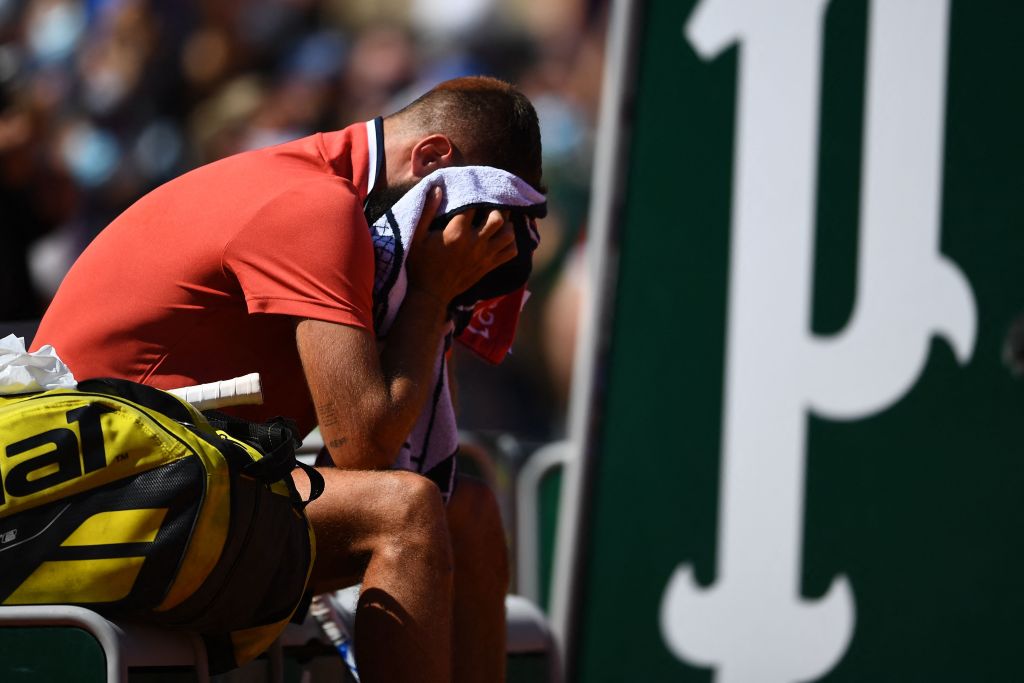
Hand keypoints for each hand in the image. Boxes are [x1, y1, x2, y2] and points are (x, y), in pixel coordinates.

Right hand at [406, 187, 517, 305]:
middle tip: (488, 205)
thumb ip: (427, 211)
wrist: (430, 294)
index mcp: (457, 232)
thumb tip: (439, 188)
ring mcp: (484, 256)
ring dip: (506, 225)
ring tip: (497, 221)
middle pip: (498, 218)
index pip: (474, 205)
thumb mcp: (416, 236)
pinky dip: (511, 243)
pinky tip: (501, 238)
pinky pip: (511, 252)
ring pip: (509, 234)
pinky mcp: (489, 266)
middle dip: (495, 208)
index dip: (475, 194)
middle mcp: (475, 242)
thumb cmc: (420, 263)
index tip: (472, 191)